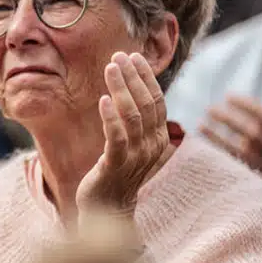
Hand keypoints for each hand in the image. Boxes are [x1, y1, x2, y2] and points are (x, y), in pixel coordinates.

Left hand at [74, 52, 170, 216]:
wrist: (108, 207)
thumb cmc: (117, 170)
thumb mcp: (132, 143)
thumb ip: (136, 121)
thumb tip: (131, 87)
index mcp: (159, 138)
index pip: (158, 101)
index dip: (146, 78)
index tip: (133, 56)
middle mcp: (152, 146)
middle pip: (147, 104)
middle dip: (133, 77)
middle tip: (119, 55)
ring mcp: (136, 157)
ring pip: (132, 116)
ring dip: (121, 89)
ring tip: (110, 69)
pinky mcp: (116, 165)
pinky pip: (117, 137)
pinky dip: (110, 116)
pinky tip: (102, 99)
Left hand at [201, 95, 261, 203]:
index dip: (247, 106)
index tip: (228, 96)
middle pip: (253, 133)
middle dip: (229, 119)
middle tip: (210, 109)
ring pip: (241, 151)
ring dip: (218, 137)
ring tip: (201, 124)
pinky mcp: (257, 179)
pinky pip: (234, 164)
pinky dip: (219, 152)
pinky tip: (204, 143)